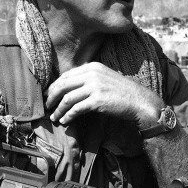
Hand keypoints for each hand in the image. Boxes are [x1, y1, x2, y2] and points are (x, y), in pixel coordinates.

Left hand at [45, 62, 162, 127]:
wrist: (140, 102)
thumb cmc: (122, 93)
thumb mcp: (104, 79)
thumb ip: (88, 79)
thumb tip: (69, 89)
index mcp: (92, 66)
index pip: (66, 75)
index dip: (55, 86)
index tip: (49, 95)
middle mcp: (92, 73)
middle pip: (63, 85)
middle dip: (52, 96)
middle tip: (47, 106)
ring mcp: (95, 86)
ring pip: (67, 98)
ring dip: (58, 109)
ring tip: (54, 117)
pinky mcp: (97, 100)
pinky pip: (76, 109)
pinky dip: (68, 116)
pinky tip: (64, 121)